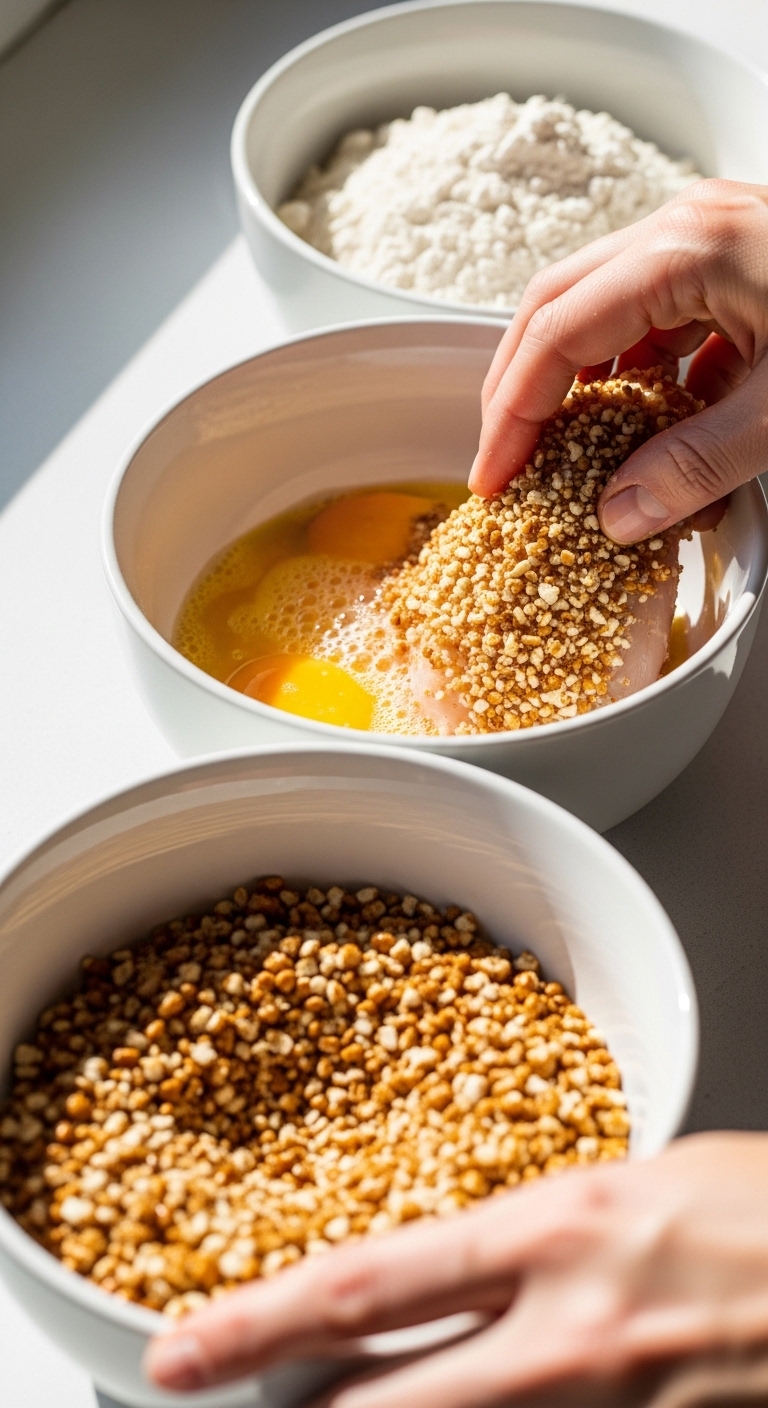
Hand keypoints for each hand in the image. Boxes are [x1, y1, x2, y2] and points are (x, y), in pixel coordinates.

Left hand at [145, 1133, 767, 1405]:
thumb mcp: (638, 1181)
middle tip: (205, 1391)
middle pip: (383, 1403)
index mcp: (558, 1230)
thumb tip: (468, 1265)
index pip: (373, 1285)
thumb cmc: (766, 1209)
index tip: (185, 1348)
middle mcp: (568, 1334)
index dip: (261, 1322)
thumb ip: (540, 1231)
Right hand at [468, 179, 767, 542]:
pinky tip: (644, 424)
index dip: (513, 412)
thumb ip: (697, 466)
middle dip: (522, 390)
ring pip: (599, 309)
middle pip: (558, 306)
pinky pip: (652, 317)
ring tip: (564, 455)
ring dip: (574, 382)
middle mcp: (684, 231)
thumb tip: (617, 517)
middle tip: (508, 465)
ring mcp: (706, 241)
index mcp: (687, 252)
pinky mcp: (730, 265)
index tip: (496, 476)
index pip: (556, 333)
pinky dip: (633, 375)